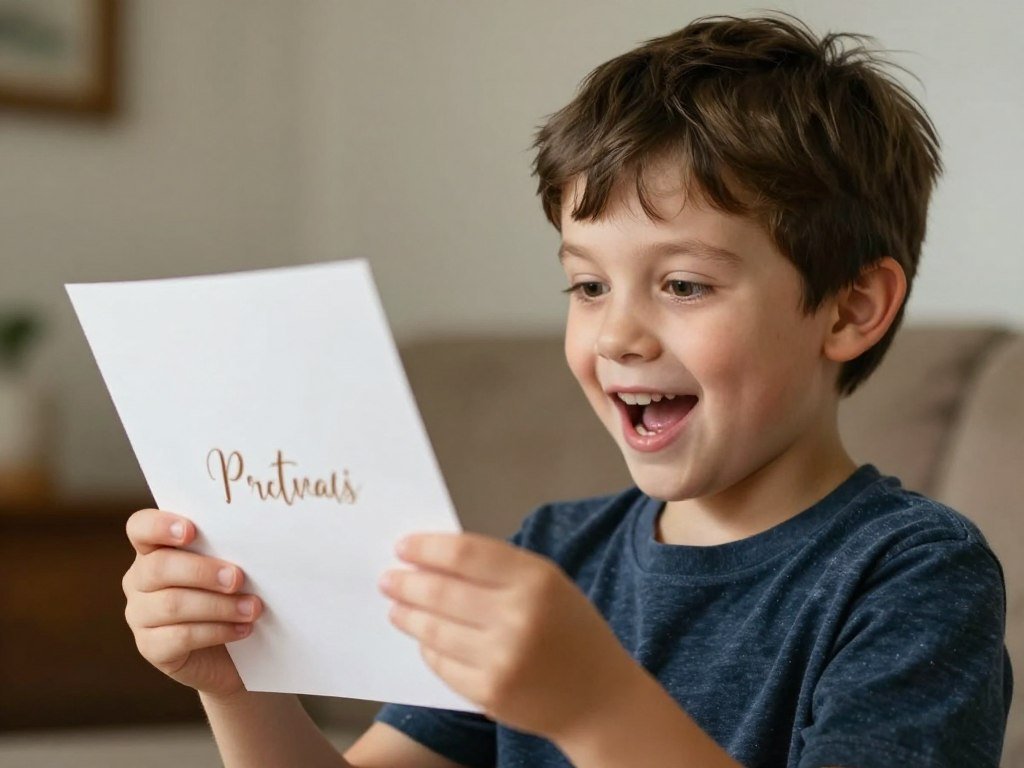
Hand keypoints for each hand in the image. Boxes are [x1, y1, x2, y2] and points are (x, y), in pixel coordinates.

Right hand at [122, 508, 262, 698]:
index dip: (159, 526)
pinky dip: (217, 631)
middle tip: (238, 578)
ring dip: (219, 605)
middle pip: (159, 567)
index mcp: (154, 550)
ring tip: (252, 608)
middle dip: (203, 571)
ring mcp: (140, 615)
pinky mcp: (150, 648)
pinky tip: (243, 629)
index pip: (140, 528)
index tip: (191, 531)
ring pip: (172, 604)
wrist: (229, 651)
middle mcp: (139, 580)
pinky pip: (180, 637)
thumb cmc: (229, 595)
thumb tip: (252, 542)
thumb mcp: (224, 569)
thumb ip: (225, 552)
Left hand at [379, 532, 638, 738]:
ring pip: (434, 629)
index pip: (465, 553)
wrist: (599, 698)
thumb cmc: (570, 631)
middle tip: (388, 578)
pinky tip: (424, 638)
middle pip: (442, 591)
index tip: (403, 546)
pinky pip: (441, 663)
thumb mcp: (548, 584)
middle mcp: (518, 617)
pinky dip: (428, 648)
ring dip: (408, 615)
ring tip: (397, 607)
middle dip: (406, 582)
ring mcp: (502, 659)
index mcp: (536, 580)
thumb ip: (498, 568)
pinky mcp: (489, 692)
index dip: (427, 547)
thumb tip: (434, 557)